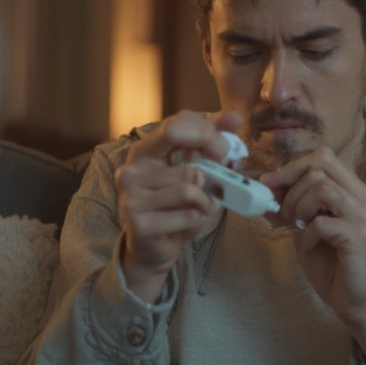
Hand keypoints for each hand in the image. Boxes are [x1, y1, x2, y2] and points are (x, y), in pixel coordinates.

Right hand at [115, 110, 241, 302]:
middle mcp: (130, 171)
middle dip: (213, 175)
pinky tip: (187, 223)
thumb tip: (234, 117)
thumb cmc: (175, 204)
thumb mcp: (192, 167)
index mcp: (143, 151)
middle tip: (215, 186)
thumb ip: (210, 140)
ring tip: (197, 208)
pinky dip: (198, 220)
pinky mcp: (139, 224)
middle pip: (189, 164)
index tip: (223, 150)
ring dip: (205, 202)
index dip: (207, 134)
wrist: (152, 247)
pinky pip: (188, 215)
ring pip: (190, 189)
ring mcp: (131, 198)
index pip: (175, 124)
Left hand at [260, 147, 365, 364]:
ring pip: (322, 187)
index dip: (292, 167)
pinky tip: (309, 246)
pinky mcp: (358, 236)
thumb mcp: (306, 228)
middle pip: (321, 165)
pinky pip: (322, 222)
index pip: (323, 157)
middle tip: (285, 213)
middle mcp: (363, 197)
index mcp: (354, 190)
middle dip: (291, 186)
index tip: (271, 185)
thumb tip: (266, 188)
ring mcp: (363, 216)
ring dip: (299, 206)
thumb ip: (293, 206)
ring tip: (297, 226)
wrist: (354, 300)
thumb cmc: (332, 264)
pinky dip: (307, 234)